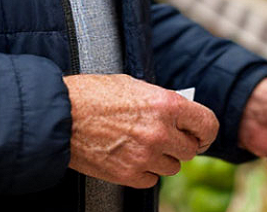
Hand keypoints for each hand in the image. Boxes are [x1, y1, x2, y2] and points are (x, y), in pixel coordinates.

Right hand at [64, 73, 219, 188]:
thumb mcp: (133, 85)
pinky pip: (151, 179)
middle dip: (180, 144)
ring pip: (172, 167)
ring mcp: (145, 157)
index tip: (200, 135)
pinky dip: (144, 171)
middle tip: (165, 139)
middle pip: (190, 150)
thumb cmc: (92, 94)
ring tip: (142, 146)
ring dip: (162, 159)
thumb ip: (160, 101)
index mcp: (166, 104)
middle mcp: (160, 132)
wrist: (59, 115)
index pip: (207, 125)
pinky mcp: (129, 175)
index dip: (205, 131)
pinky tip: (130, 157)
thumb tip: (179, 114)